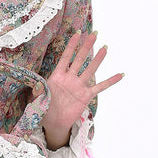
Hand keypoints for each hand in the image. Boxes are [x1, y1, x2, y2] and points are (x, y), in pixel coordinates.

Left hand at [40, 31, 123, 149]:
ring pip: (90, 70)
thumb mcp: (37, 99)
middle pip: (80, 59)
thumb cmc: (44, 109)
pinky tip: (119, 75)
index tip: (77, 33)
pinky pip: (100, 87)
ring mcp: (79, 86)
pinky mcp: (86, 96)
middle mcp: (70, 79)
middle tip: (94, 34)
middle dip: (86, 47)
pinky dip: (110, 81)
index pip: (66, 57)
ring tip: (105, 48)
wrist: (53, 123)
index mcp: (57, 76)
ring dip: (98, 59)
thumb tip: (38, 84)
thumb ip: (37, 90)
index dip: (71, 46)